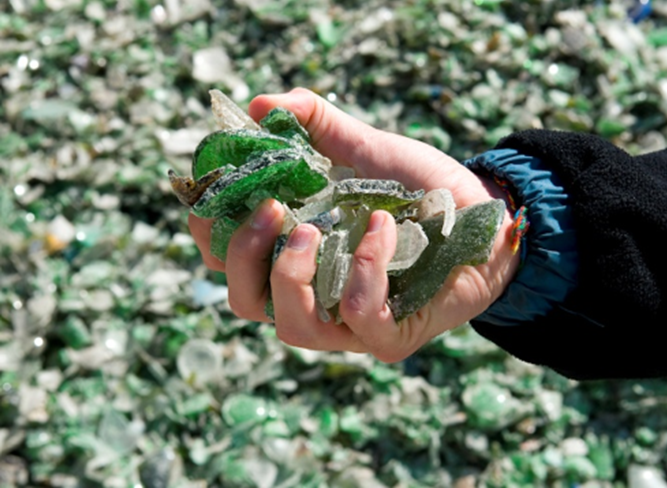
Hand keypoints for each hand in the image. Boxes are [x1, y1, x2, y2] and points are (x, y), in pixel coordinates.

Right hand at [189, 88, 518, 361]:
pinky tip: (382, 226)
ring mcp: (348, 326)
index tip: (218, 189)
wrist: (482, 214)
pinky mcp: (389, 336)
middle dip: (242, 256)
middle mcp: (312, 296)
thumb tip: (259, 105)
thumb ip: (315, 124)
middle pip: (243, 302)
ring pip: (291, 327)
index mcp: (294, 257)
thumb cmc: (419, 187)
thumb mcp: (364, 148)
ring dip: (291, 274)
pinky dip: (364, 268)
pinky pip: (360, 316)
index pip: (227, 262)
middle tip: (268, 208)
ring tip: (312, 228)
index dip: (210, 232)